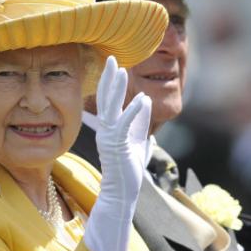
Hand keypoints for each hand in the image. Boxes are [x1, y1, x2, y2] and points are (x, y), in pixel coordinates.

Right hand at [83, 56, 151, 250]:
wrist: (122, 193)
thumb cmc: (129, 169)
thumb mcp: (139, 139)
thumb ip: (142, 120)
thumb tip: (145, 98)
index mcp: (110, 127)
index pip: (109, 100)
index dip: (111, 82)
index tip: (115, 64)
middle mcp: (106, 129)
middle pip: (105, 98)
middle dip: (108, 78)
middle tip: (110, 57)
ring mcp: (109, 137)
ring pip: (110, 107)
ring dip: (116, 88)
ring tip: (120, 70)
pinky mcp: (117, 147)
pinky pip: (124, 125)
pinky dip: (132, 112)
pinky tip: (140, 99)